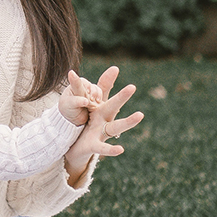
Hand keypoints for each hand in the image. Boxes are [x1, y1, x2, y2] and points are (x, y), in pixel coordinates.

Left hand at [64, 66, 143, 182]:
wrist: (77, 147)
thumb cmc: (90, 123)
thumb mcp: (94, 104)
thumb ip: (102, 87)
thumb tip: (115, 67)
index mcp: (103, 109)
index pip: (108, 94)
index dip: (110, 84)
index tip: (119, 72)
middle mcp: (105, 120)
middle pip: (113, 107)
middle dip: (121, 97)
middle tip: (132, 87)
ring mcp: (102, 133)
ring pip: (115, 127)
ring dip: (127, 122)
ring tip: (140, 115)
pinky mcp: (94, 146)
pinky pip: (102, 148)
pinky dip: (110, 149)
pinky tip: (121, 149)